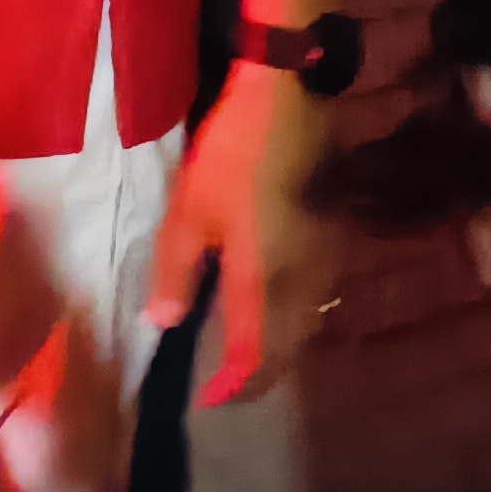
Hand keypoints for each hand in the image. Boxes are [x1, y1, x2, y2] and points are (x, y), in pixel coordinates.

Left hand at [149, 61, 328, 406]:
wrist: (286, 93)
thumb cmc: (232, 153)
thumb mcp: (189, 211)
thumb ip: (174, 273)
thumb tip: (162, 326)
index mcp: (265, 280)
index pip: (255, 357)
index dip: (232, 387)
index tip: (206, 399)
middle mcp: (302, 279)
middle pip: (287, 349)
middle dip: (258, 375)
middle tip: (225, 382)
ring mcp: (322, 255)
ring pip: (305, 323)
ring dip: (278, 346)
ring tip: (245, 347)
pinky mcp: (328, 232)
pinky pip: (313, 295)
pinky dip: (290, 314)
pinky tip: (270, 300)